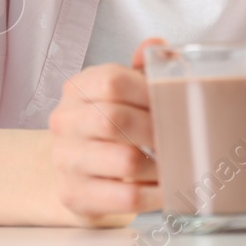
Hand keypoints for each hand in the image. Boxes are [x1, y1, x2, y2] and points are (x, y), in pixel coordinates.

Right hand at [47, 37, 167, 226]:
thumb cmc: (108, 127)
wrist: (77, 171)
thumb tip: (159, 47)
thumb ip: (141, 68)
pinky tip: (166, 188)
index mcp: (77, 89)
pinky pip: (126, 197)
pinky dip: (155, 194)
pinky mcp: (74, 195)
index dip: (149, 92)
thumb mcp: (121, 92)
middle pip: (116, 120)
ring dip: (160, 164)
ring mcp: (66, 160)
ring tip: (175, 163)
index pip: (113, 81)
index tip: (172, 103)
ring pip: (126, 161)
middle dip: (157, 129)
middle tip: (180, 136)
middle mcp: (65, 122)